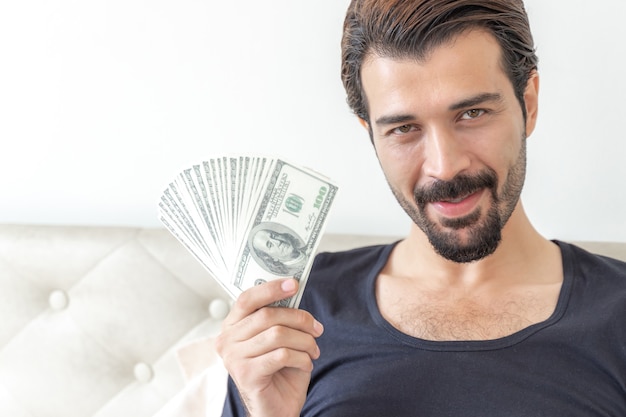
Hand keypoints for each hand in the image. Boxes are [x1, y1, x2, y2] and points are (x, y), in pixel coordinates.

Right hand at [215, 278, 323, 416]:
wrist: (276, 408)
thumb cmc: (278, 370)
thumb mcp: (278, 338)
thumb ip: (279, 317)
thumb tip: (294, 291)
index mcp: (232, 326)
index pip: (247, 298)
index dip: (272, 288)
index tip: (294, 283)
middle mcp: (227, 340)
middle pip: (268, 315)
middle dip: (299, 319)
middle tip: (317, 328)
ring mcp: (234, 358)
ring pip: (278, 335)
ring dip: (304, 341)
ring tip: (313, 350)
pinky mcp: (247, 375)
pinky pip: (282, 355)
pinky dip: (302, 358)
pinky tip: (306, 364)